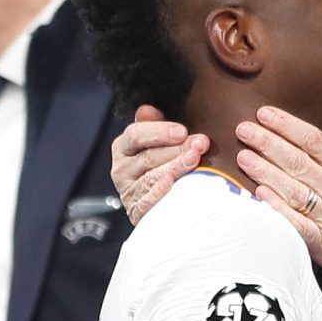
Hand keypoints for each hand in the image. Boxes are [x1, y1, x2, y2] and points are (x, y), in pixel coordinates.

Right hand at [111, 105, 206, 224]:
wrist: (160, 205)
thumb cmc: (161, 165)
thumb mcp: (156, 142)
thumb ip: (153, 125)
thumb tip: (146, 109)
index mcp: (124, 147)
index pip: (136, 135)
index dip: (160, 131)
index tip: (183, 131)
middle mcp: (122, 169)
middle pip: (148, 156)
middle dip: (176, 149)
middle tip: (199, 144)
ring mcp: (128, 191)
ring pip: (150, 177)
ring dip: (174, 167)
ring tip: (193, 160)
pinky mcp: (137, 211)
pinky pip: (147, 202)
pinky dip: (160, 193)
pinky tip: (173, 184)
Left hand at [235, 108, 321, 305]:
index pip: (315, 141)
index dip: (288, 126)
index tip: (265, 113)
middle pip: (298, 162)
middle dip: (267, 143)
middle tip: (243, 129)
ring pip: (292, 189)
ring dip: (265, 171)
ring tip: (243, 156)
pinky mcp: (321, 242)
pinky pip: (295, 223)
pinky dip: (277, 208)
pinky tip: (259, 194)